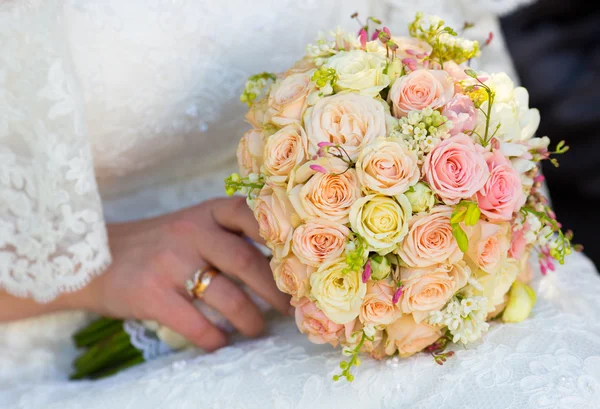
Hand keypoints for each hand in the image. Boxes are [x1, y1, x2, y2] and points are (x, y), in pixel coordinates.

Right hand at [69, 197, 290, 350]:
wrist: (93, 257)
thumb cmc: (156, 243)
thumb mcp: (191, 223)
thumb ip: (227, 233)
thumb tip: (281, 260)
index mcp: (206, 213)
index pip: (252, 216)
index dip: (281, 239)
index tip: (302, 263)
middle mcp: (191, 233)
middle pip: (248, 263)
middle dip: (276, 292)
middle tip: (291, 309)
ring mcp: (171, 263)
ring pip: (228, 297)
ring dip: (251, 320)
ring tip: (258, 329)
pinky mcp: (152, 295)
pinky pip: (197, 324)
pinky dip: (216, 339)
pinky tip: (222, 343)